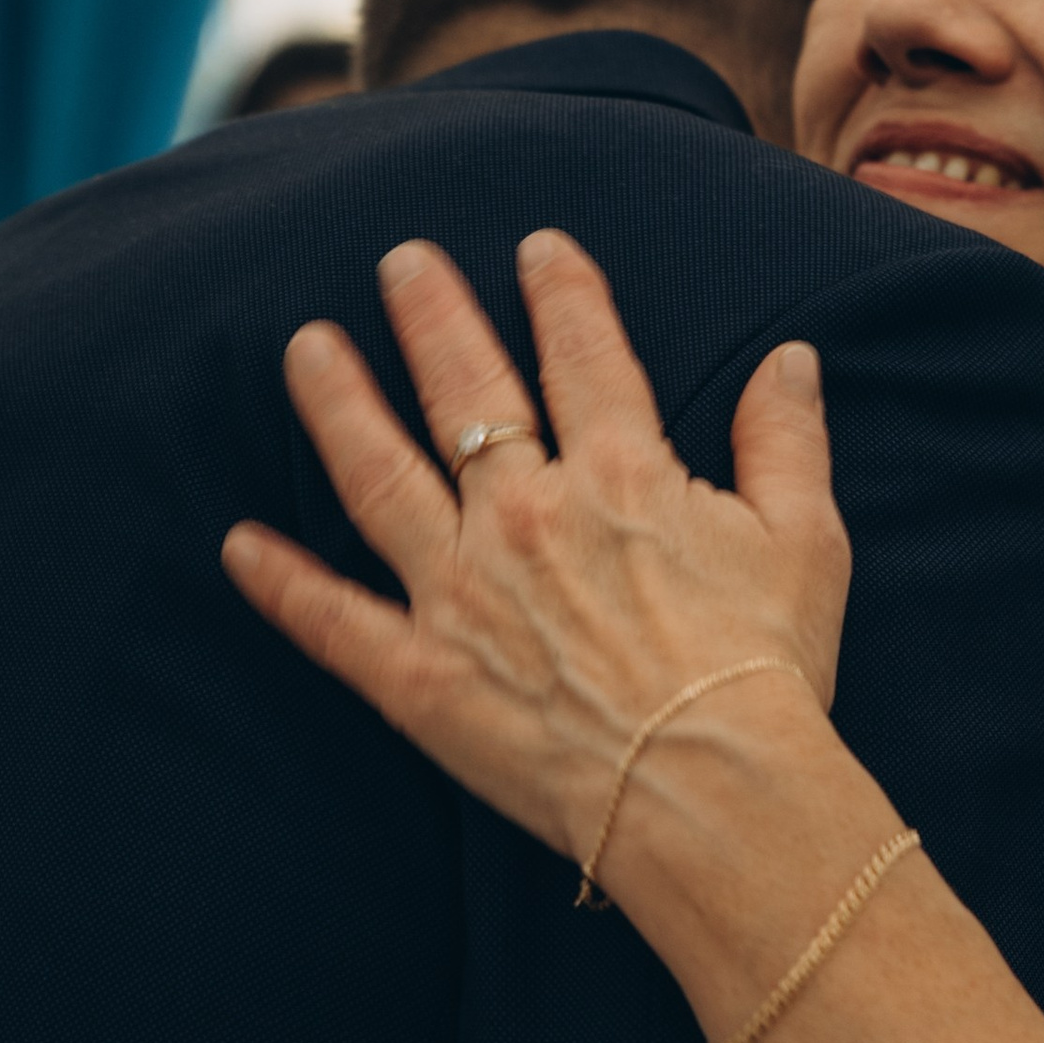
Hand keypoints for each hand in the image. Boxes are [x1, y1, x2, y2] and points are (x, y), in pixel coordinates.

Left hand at [220, 233, 851, 875]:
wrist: (715, 794)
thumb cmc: (768, 673)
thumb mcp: (805, 543)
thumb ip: (787, 442)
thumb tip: (790, 360)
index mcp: (621, 476)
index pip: (584, 356)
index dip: (561, 293)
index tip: (537, 248)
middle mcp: (526, 516)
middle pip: (464, 391)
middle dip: (430, 316)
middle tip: (400, 263)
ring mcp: (463, 593)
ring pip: (380, 477)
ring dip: (338, 406)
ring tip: (306, 350)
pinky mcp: (423, 677)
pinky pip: (335, 622)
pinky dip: (283, 584)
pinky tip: (238, 546)